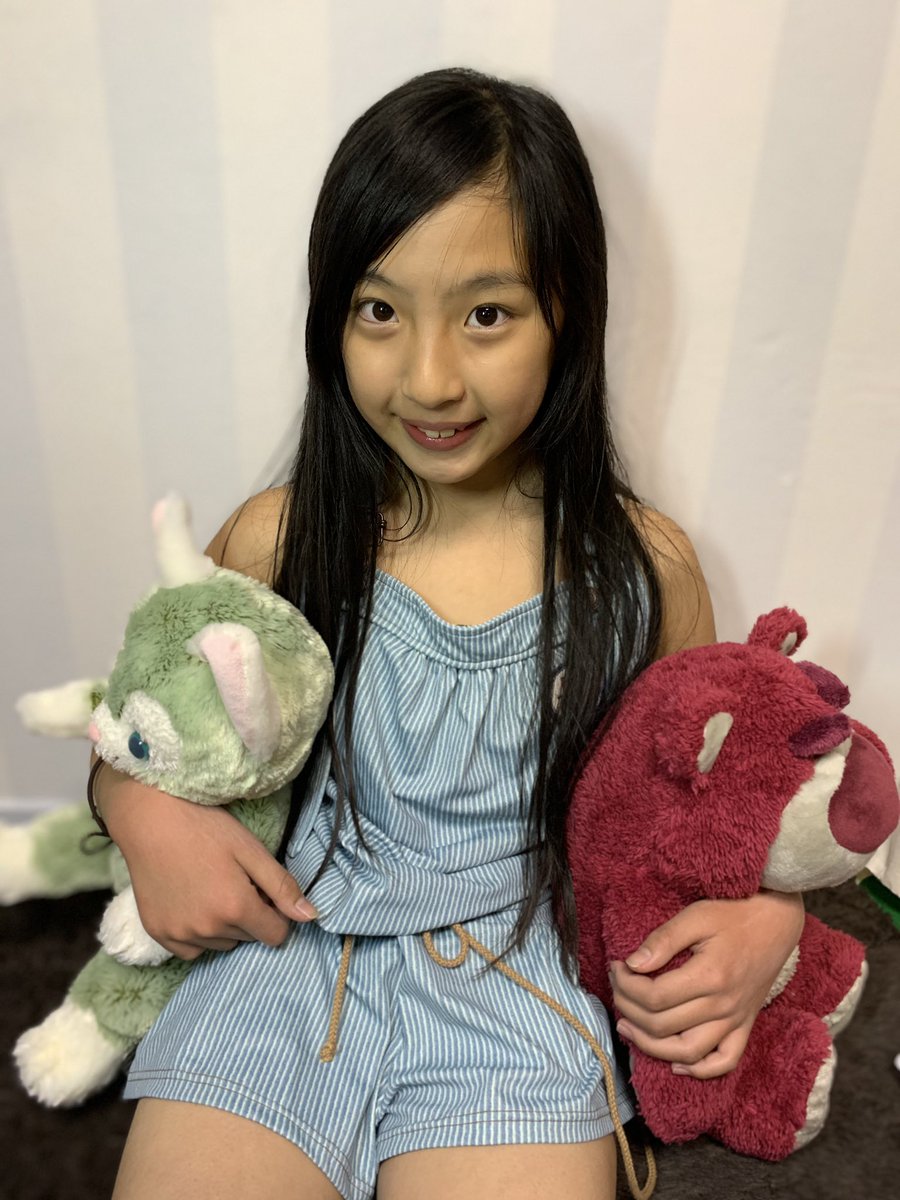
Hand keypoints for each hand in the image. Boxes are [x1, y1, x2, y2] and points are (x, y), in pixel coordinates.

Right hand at [99, 766, 316, 960]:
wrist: (150, 820)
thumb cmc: (206, 828)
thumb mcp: (251, 850)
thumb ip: (282, 886)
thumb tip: (311, 917)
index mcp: (236, 907)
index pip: (276, 934)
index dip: (276, 913)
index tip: (263, 891)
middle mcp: (208, 929)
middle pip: (248, 938)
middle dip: (250, 916)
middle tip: (234, 881)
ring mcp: (180, 935)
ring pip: (221, 945)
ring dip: (225, 927)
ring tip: (212, 889)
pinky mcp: (159, 934)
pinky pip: (191, 951)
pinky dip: (198, 935)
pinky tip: (193, 904)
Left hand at [609, 891, 803, 1077]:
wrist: (776, 922)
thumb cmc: (734, 914)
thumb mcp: (696, 915)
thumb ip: (664, 939)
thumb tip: (633, 963)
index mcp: (709, 976)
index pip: (654, 997)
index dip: (627, 985)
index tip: (617, 967)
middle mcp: (723, 1005)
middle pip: (663, 1025)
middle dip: (629, 1009)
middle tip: (617, 989)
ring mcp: (736, 1019)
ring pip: (688, 1051)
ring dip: (651, 1046)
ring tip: (628, 1028)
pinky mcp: (745, 1025)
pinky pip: (725, 1061)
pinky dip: (699, 1069)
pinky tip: (676, 1063)